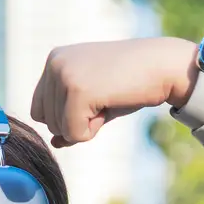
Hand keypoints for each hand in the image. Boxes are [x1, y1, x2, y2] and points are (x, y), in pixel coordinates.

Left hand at [28, 37, 201, 146]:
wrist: (164, 66)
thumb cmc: (132, 81)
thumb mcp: (95, 100)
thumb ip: (71, 118)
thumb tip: (54, 143)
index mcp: (55, 59)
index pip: (39, 109)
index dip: (67, 116)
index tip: (95, 98)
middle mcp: (55, 64)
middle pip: (46, 122)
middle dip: (78, 121)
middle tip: (106, 97)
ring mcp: (64, 76)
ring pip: (59, 129)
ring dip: (88, 124)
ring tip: (109, 98)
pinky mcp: (77, 91)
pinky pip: (74, 134)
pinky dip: (94, 130)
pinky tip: (110, 105)